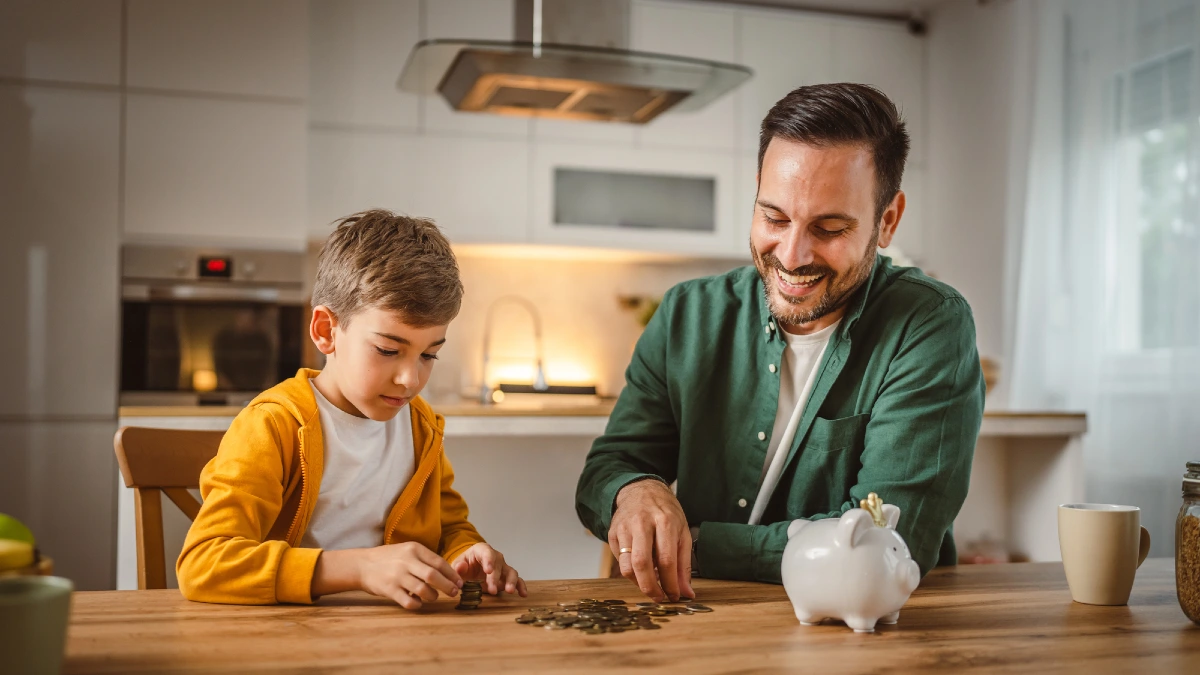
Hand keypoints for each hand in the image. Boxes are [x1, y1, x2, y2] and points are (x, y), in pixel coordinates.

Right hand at [314, 542, 463, 609]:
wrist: (362, 564)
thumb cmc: (389, 558)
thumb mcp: (407, 551)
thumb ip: (425, 559)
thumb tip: (448, 573)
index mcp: (414, 549)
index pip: (439, 562)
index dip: (452, 574)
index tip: (459, 582)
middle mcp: (406, 561)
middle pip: (434, 576)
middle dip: (448, 586)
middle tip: (454, 593)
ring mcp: (397, 576)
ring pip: (423, 590)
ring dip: (433, 596)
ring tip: (433, 597)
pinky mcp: (389, 590)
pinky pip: (409, 601)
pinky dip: (417, 604)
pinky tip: (418, 603)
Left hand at [452, 543, 527, 596]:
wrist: (468, 570)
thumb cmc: (463, 566)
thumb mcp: (457, 565)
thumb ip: (457, 566)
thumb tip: (460, 567)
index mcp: (482, 550)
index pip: (487, 552)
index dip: (489, 561)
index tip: (488, 571)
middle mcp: (495, 557)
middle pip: (499, 565)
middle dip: (496, 578)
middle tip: (492, 590)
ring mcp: (502, 567)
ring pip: (510, 571)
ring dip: (511, 581)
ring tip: (509, 591)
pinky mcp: (506, 577)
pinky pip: (516, 580)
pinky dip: (520, 586)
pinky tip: (523, 594)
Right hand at [608, 479, 694, 601]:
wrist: (641, 490)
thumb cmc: (665, 512)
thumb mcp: (682, 532)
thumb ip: (684, 564)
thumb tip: (687, 592)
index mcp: (665, 522)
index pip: (666, 560)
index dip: (670, 584)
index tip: (675, 596)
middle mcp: (642, 523)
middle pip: (642, 563)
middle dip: (650, 588)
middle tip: (658, 598)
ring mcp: (624, 528)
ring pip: (626, 566)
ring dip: (638, 583)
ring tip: (650, 584)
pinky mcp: (612, 533)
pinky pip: (620, 561)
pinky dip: (631, 572)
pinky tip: (641, 569)